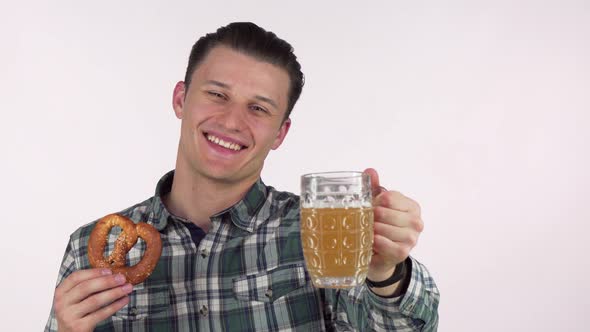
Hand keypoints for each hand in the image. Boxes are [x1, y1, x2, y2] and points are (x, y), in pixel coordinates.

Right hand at [53, 268, 132, 331]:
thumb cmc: (76, 313)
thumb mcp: (75, 298)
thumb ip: (87, 286)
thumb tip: (112, 275)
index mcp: (61, 292)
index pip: (76, 277)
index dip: (93, 272)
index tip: (109, 270)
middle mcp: (62, 303)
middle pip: (86, 287)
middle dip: (107, 281)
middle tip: (122, 278)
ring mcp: (69, 315)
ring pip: (95, 300)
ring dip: (114, 293)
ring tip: (127, 288)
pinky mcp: (78, 326)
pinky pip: (100, 314)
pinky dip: (115, 306)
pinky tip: (124, 300)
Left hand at [364, 168, 423, 291]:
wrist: (381, 254)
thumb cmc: (381, 226)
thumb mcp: (378, 205)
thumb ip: (375, 187)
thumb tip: (370, 171)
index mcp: (411, 206)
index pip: (389, 197)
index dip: (375, 201)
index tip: (371, 207)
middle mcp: (416, 222)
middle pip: (385, 212)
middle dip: (370, 216)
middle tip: (364, 220)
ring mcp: (411, 238)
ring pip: (384, 228)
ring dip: (371, 230)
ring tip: (366, 231)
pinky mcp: (403, 252)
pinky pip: (386, 244)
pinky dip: (376, 242)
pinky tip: (371, 241)